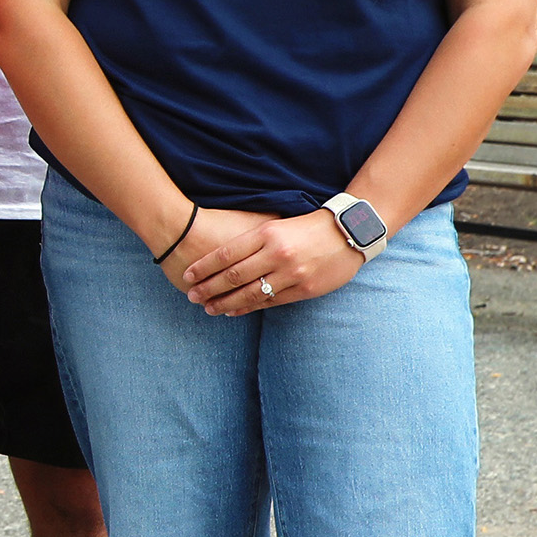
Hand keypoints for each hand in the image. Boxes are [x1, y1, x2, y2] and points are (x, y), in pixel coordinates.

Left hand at [175, 206, 364, 314]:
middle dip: (208, 288)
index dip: (203, 267)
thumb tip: (221, 258)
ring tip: (209, 308)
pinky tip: (234, 311)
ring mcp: (291, 274)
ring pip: (249, 293)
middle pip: (233, 276)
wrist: (349, 233)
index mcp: (267, 234)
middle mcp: (276, 254)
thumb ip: (252, 240)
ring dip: (225, 303)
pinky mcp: (303, 289)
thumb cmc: (308, 226)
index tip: (187, 276)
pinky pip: (270, 302)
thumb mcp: (276, 225)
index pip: (226, 254)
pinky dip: (249, 308)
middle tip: (191, 296)